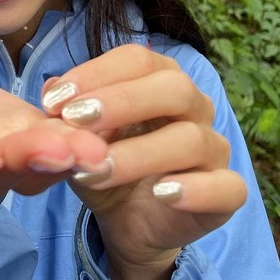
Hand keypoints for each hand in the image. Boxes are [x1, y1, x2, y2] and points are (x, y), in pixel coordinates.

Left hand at [41, 45, 246, 279]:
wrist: (127, 220)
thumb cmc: (106, 162)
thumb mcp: (78, 136)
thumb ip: (65, 112)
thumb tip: (51, 88)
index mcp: (160, 79)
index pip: (137, 58)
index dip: (96, 74)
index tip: (53, 100)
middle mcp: (194, 106)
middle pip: (173, 87)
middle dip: (121, 101)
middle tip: (74, 120)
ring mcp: (215, 148)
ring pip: (191, 139)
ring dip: (138, 153)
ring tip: (95, 169)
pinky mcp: (228, 193)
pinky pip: (226, 187)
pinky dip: (195, 190)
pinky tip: (161, 193)